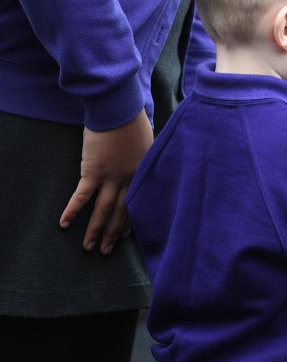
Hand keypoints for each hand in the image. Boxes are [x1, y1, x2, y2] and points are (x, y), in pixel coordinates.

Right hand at [60, 109, 152, 253]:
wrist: (118, 110)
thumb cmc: (133, 122)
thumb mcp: (148, 143)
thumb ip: (145, 159)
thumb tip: (146, 165)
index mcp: (143, 174)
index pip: (136, 204)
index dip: (130, 222)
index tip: (126, 236)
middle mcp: (129, 180)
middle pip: (120, 213)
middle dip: (113, 234)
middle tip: (107, 251)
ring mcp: (111, 177)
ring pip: (103, 210)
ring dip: (95, 230)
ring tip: (89, 247)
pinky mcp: (93, 170)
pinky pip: (82, 195)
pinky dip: (73, 210)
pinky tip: (65, 223)